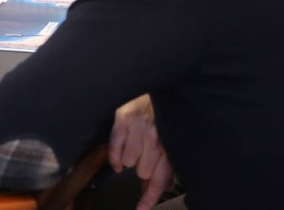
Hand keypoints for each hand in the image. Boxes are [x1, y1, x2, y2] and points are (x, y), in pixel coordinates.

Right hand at [108, 95, 173, 209]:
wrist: (154, 85)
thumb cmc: (161, 116)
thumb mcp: (168, 141)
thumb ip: (164, 167)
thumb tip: (162, 189)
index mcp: (168, 147)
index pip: (160, 179)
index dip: (149, 198)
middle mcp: (155, 140)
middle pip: (141, 172)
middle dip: (140, 168)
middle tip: (142, 157)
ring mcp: (138, 131)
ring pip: (127, 163)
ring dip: (128, 159)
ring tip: (134, 147)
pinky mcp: (123, 121)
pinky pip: (114, 150)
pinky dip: (114, 157)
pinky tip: (119, 154)